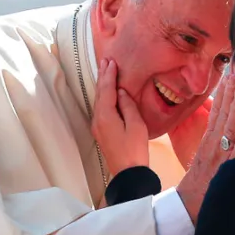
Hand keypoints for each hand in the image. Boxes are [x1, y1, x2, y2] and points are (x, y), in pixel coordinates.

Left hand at [91, 59, 148, 175]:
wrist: (128, 174)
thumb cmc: (135, 149)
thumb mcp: (136, 125)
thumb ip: (128, 106)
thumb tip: (121, 92)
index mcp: (106, 116)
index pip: (107, 90)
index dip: (110, 75)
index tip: (112, 61)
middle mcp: (98, 119)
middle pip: (100, 93)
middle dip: (103, 76)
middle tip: (105, 60)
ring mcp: (98, 126)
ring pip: (99, 101)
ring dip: (102, 85)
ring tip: (105, 71)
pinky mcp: (101, 132)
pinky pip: (100, 108)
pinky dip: (103, 96)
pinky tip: (107, 93)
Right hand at [175, 74, 234, 223]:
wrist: (183, 212)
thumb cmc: (194, 192)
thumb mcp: (199, 165)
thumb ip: (209, 150)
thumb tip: (217, 137)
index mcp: (206, 146)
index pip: (215, 116)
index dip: (222, 97)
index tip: (228, 79)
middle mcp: (212, 149)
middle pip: (221, 116)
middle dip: (228, 94)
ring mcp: (220, 159)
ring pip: (229, 128)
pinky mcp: (226, 172)